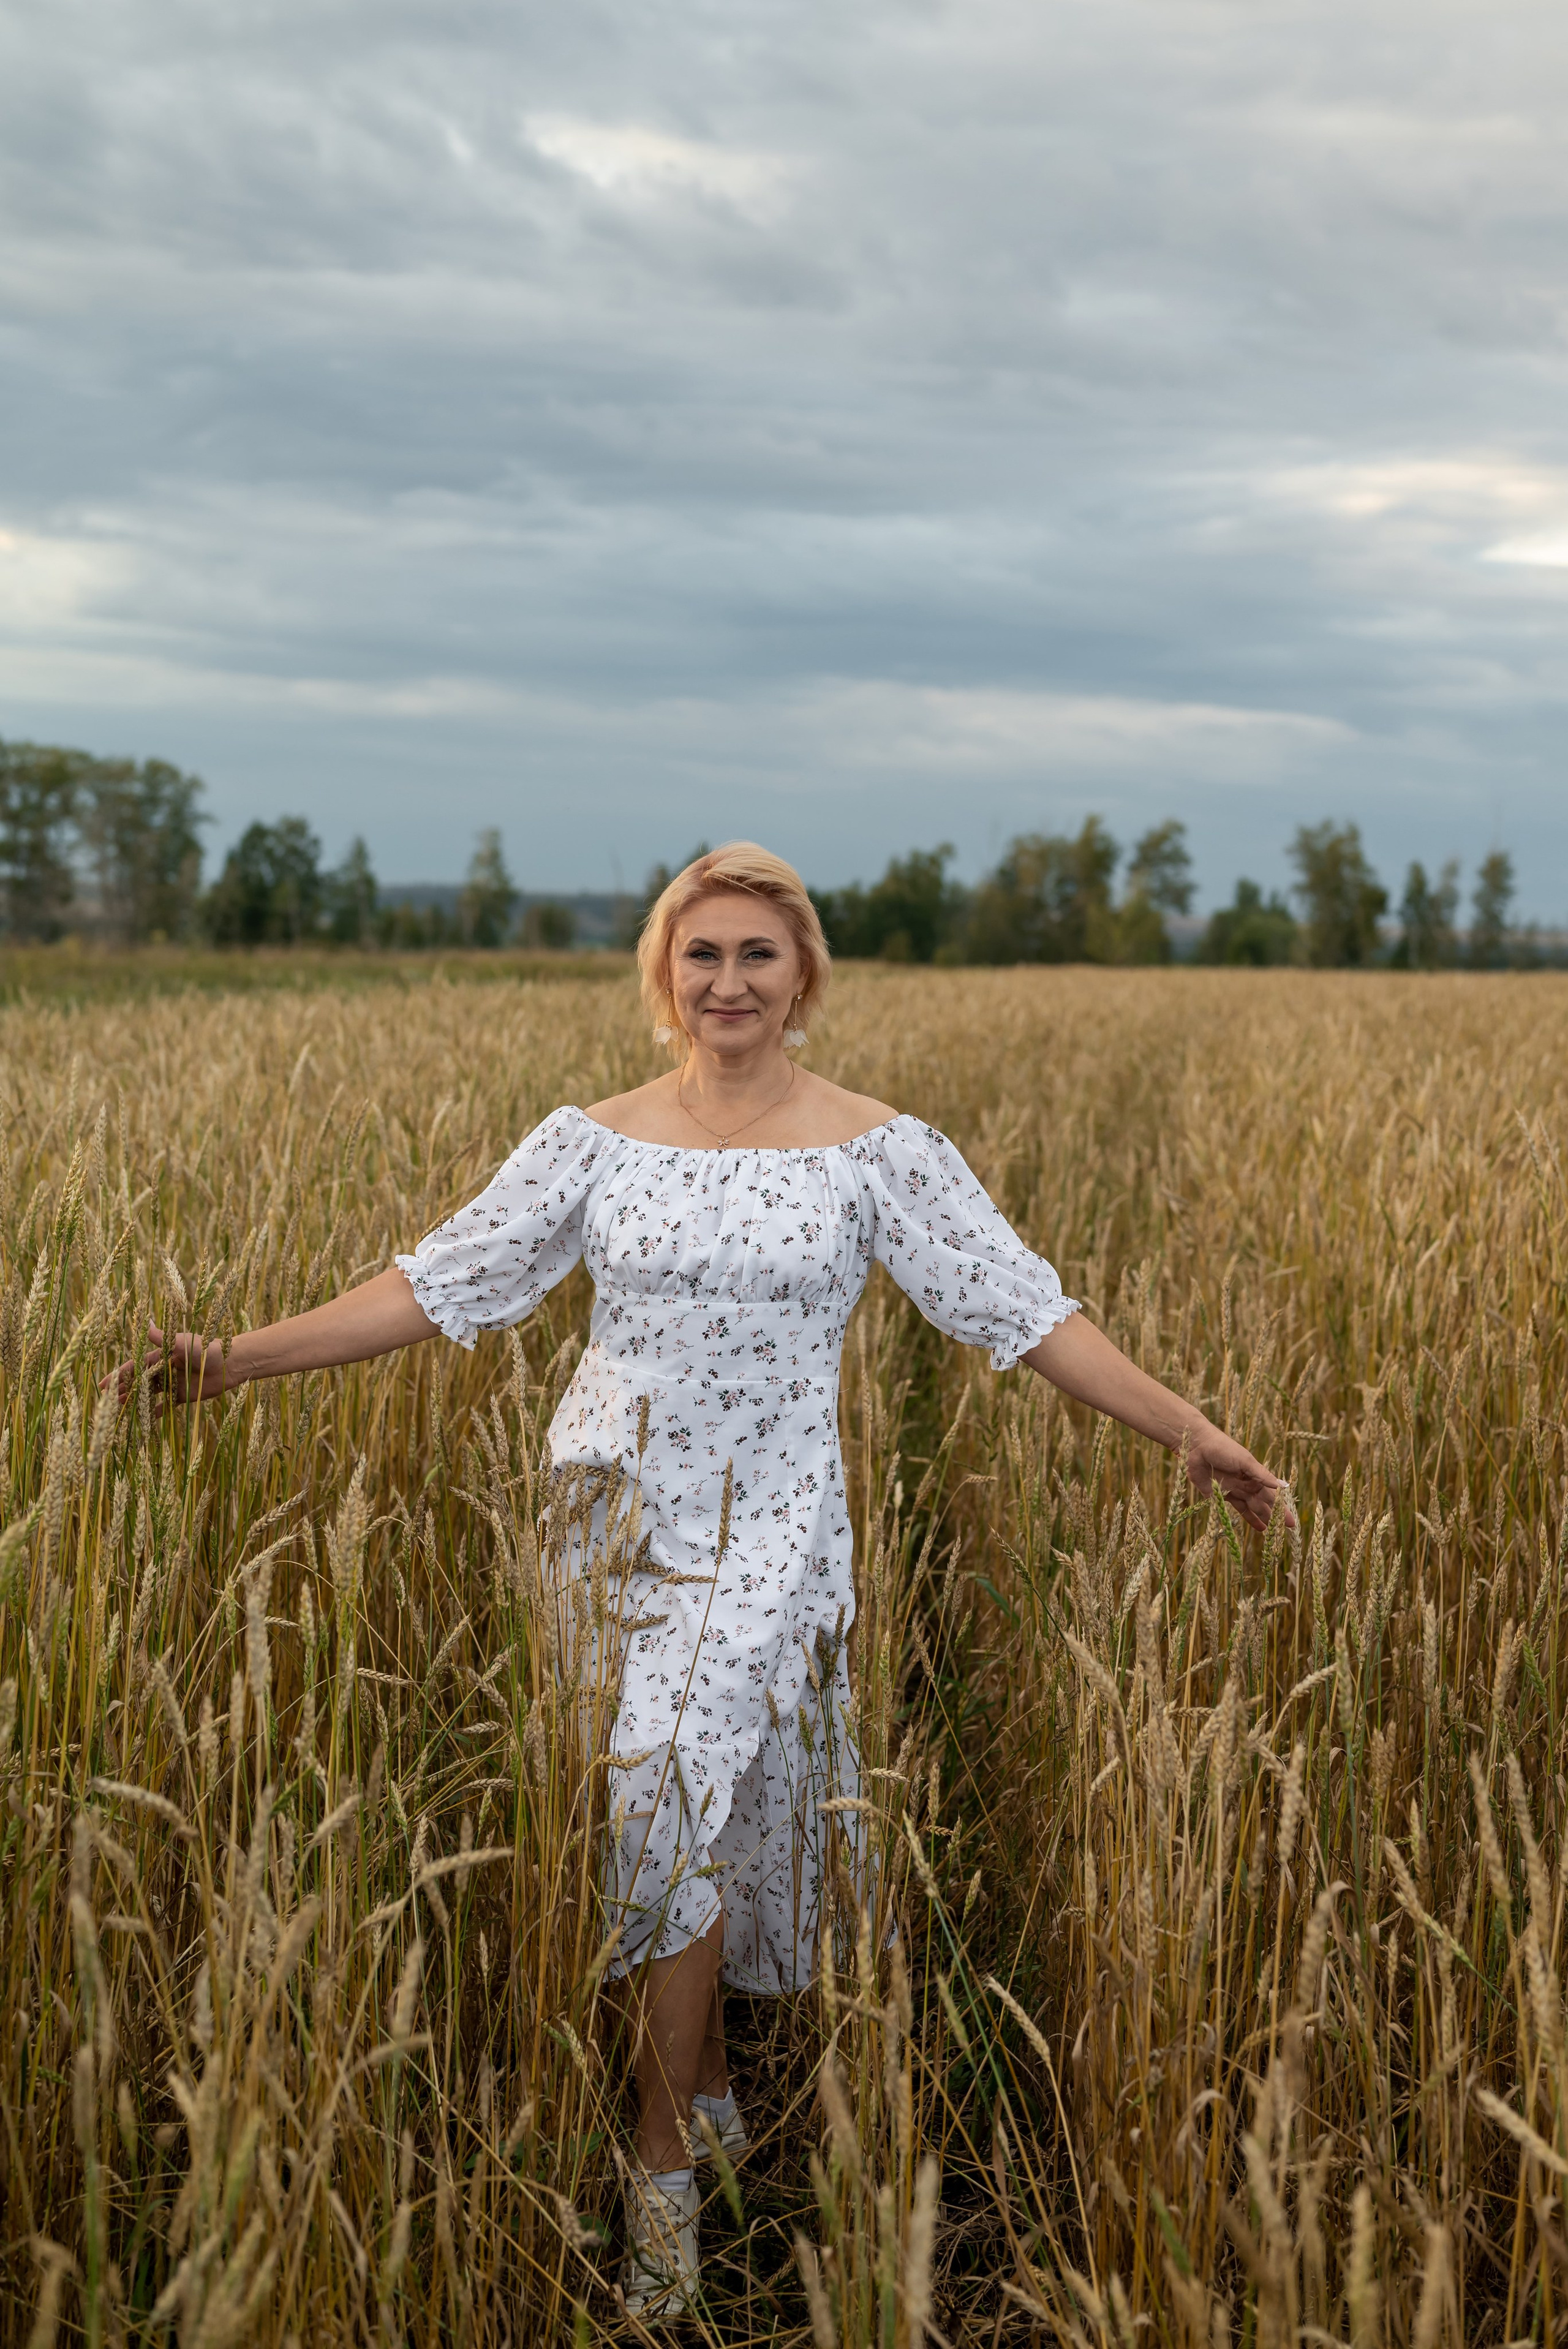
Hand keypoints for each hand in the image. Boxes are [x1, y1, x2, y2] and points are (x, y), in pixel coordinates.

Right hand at [102, 1327, 230, 1406]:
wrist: (230, 1363)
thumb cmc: (206, 1348)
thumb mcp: (181, 1342)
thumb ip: (161, 1337)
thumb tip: (145, 1321)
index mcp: (162, 1355)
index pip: (136, 1366)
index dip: (120, 1374)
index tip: (104, 1384)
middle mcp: (165, 1369)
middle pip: (139, 1381)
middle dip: (123, 1389)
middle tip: (107, 1400)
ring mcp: (173, 1383)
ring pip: (149, 1393)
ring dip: (134, 1400)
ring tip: (119, 1409)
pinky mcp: (183, 1396)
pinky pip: (165, 1406)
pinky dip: (154, 1412)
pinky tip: (142, 1419)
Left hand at [1184, 1423, 1292, 1531]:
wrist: (1197, 1447)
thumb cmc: (1223, 1448)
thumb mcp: (1245, 1461)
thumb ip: (1261, 1475)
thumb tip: (1282, 1486)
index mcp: (1254, 1475)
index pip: (1271, 1494)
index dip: (1281, 1507)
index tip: (1291, 1520)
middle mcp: (1245, 1484)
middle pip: (1263, 1503)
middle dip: (1275, 1515)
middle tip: (1287, 1529)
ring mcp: (1233, 1490)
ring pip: (1250, 1508)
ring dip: (1261, 1518)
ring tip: (1271, 1531)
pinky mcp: (1218, 1495)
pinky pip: (1233, 1509)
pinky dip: (1245, 1517)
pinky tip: (1254, 1525)